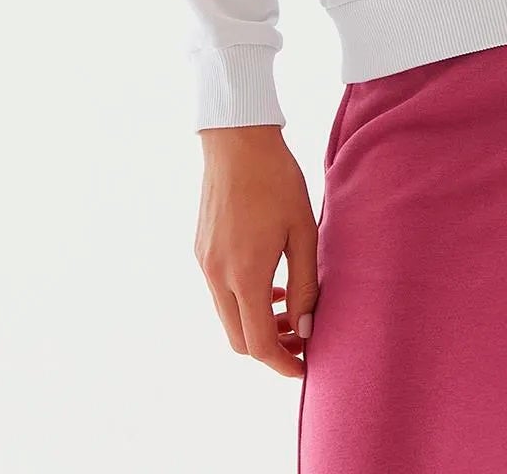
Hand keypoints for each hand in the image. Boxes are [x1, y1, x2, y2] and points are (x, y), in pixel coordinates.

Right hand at [194, 126, 320, 378]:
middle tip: (302, 337)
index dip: (283, 363)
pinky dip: (243, 300)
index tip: (306, 367)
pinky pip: (219, 293)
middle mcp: (217, 276)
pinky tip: (270, 280)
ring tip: (289, 306)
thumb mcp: (303, 231)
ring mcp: (204, 263)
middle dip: (271, 347)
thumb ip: (306, 284)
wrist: (237, 141)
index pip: (259, 344)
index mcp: (244, 275)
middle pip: (239, 339)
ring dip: (256, 323)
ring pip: (227, 317)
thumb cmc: (277, 180)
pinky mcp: (200, 250)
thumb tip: (306, 328)